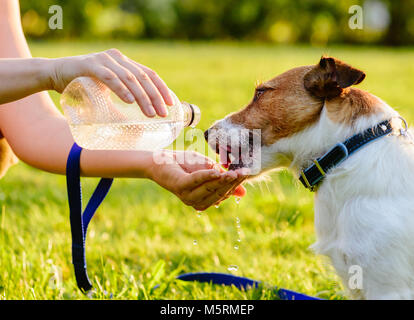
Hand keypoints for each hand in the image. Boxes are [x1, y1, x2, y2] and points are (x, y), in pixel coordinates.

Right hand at [48, 48, 172, 116]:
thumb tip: (142, 119)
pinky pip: (110, 77)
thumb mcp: (108, 91)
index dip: (162, 89)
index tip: (170, 104)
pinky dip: (121, 89)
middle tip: (162, 114)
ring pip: (130, 78)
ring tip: (150, 113)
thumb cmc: (83, 86)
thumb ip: (124, 96)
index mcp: (124, 63)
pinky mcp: (90, 65)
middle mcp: (117, 59)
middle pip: (143, 77)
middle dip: (155, 97)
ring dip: (142, 97)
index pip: (149, 74)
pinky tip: (130, 101)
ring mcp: (104, 60)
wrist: (53, 74)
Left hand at [149, 150, 246, 210]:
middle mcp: (196, 202)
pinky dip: (207, 176)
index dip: (236, 184)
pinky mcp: (180, 185)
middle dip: (233, 182)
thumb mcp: (209, 171)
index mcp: (204, 200)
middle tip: (245, 172)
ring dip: (223, 180)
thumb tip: (243, 193)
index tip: (248, 173)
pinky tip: (217, 171)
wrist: (161, 160)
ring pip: (210, 188)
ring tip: (234, 172)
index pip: (224, 193)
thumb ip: (223, 180)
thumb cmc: (185, 164)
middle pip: (219, 192)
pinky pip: (196, 181)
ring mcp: (187, 195)